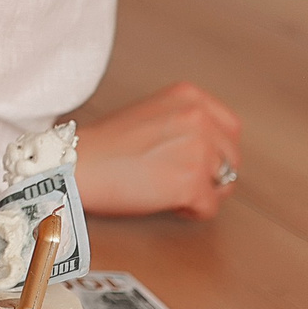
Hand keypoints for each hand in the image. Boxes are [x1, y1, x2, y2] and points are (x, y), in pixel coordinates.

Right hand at [74, 83, 243, 218]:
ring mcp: (198, 151)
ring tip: (174, 192)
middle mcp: (199, 119)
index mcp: (189, 97)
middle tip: (184, 182)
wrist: (76, 164)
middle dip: (212, 174)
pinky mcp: (190, 183)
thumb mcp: (151, 113)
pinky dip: (193, 211)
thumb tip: (209, 149)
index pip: (229, 128)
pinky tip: (171, 205)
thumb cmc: (104, 144)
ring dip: (203, 192)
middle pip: (230, 157)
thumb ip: (183, 121)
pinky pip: (210, 207)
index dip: (216, 150)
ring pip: (224, 183)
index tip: (200, 161)